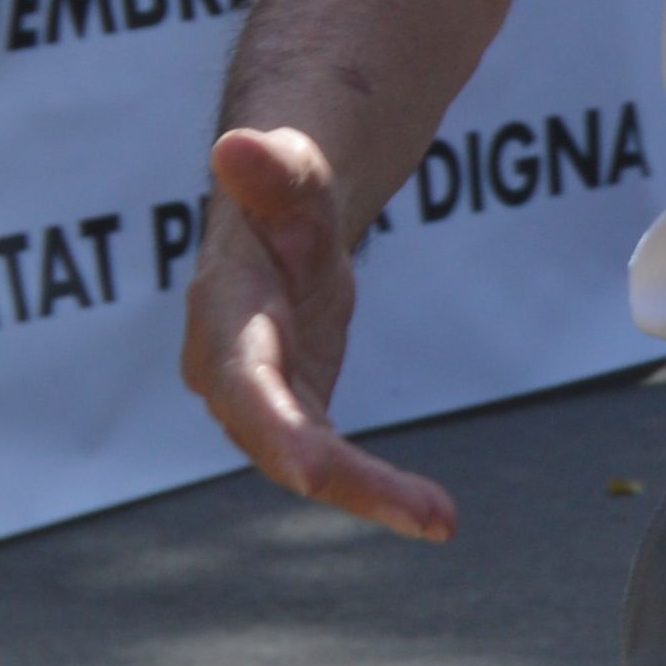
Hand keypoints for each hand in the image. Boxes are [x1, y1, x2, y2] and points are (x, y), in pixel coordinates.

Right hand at [185, 126, 458, 539]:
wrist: (281, 209)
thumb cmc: (285, 184)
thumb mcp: (290, 172)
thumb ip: (271, 171)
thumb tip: (236, 145)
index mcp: (224, 316)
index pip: (245, 382)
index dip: (274, 427)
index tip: (313, 472)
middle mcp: (231, 372)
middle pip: (281, 440)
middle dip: (343, 481)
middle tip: (421, 515)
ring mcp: (260, 399)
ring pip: (310, 462)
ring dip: (372, 495)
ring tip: (441, 521)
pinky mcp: (292, 412)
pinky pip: (332, 460)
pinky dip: (377, 487)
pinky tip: (433, 515)